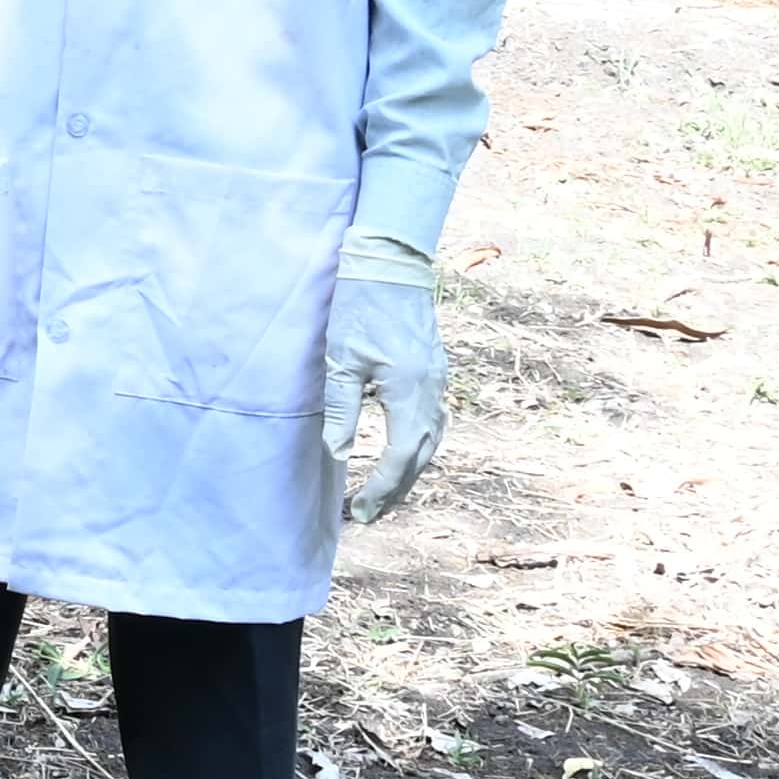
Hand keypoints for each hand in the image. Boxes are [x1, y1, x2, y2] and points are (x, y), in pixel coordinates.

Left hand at [320, 260, 445, 524]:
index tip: (361, 511)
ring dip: (410, 471)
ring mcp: (439, 381)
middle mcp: (433, 391)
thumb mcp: (342, 360)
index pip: (401, 457)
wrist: (391, 265)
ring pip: (432, 440)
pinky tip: (405, 455)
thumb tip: (338, 454)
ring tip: (385, 493)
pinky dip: (419, 446)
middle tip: (370, 514)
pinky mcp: (436, 372)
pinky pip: (434, 421)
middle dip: (397, 489)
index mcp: (410, 392)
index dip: (381, 488)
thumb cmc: (360, 307)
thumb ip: (342, 409)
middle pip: (421, 456)